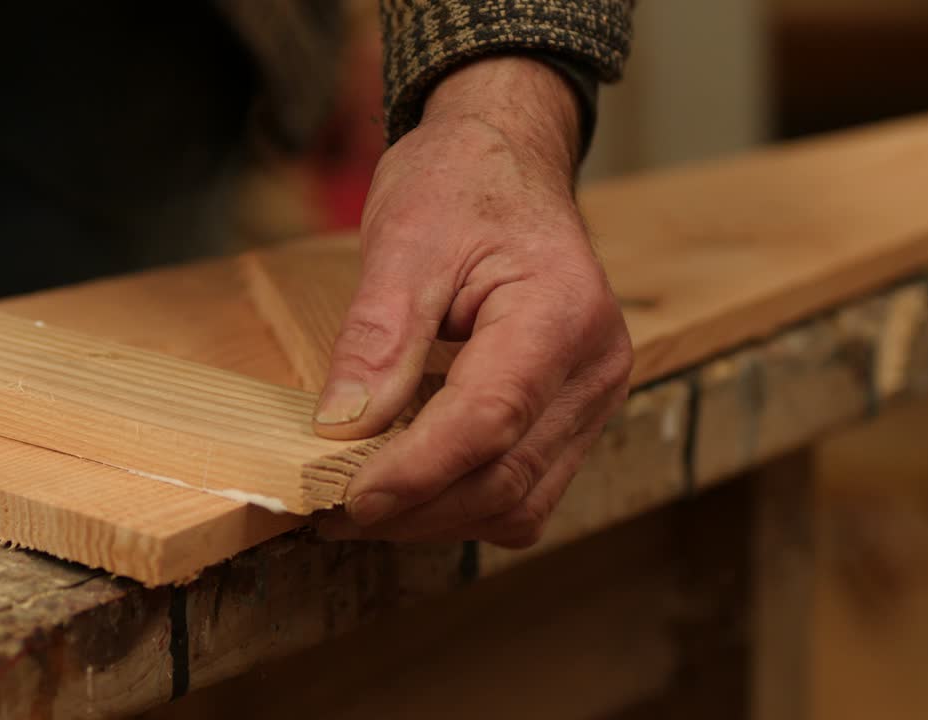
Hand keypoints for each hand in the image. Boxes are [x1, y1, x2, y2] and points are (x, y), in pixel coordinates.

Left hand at [313, 57, 631, 546]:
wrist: (508, 162)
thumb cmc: (461, 185)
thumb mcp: (405, 241)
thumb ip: (378, 337)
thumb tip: (342, 427)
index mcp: (560, 313)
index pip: (489, 419)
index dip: (416, 471)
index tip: (347, 498)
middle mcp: (594, 368)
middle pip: (505, 478)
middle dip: (417, 507)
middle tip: (333, 511)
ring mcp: (592, 399)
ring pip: (519, 502)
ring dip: (438, 517)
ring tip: (363, 503)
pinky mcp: (574, 417)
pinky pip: (525, 489)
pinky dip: (465, 501)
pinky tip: (411, 480)